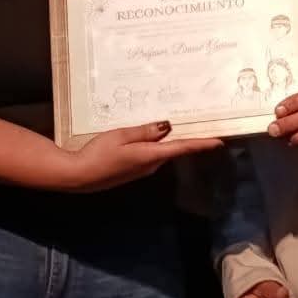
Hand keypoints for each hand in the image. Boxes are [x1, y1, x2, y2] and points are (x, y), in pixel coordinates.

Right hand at [67, 121, 221, 191]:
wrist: (79, 176)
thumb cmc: (98, 154)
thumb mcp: (120, 136)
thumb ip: (144, 131)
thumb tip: (167, 127)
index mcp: (150, 155)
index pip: (182, 148)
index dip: (201, 144)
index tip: (219, 141)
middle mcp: (151, 165)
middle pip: (174, 149)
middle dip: (186, 137)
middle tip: (199, 121)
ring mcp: (142, 170)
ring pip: (162, 152)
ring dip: (171, 140)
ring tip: (178, 123)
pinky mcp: (133, 170)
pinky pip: (151, 154)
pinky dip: (157, 145)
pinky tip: (152, 134)